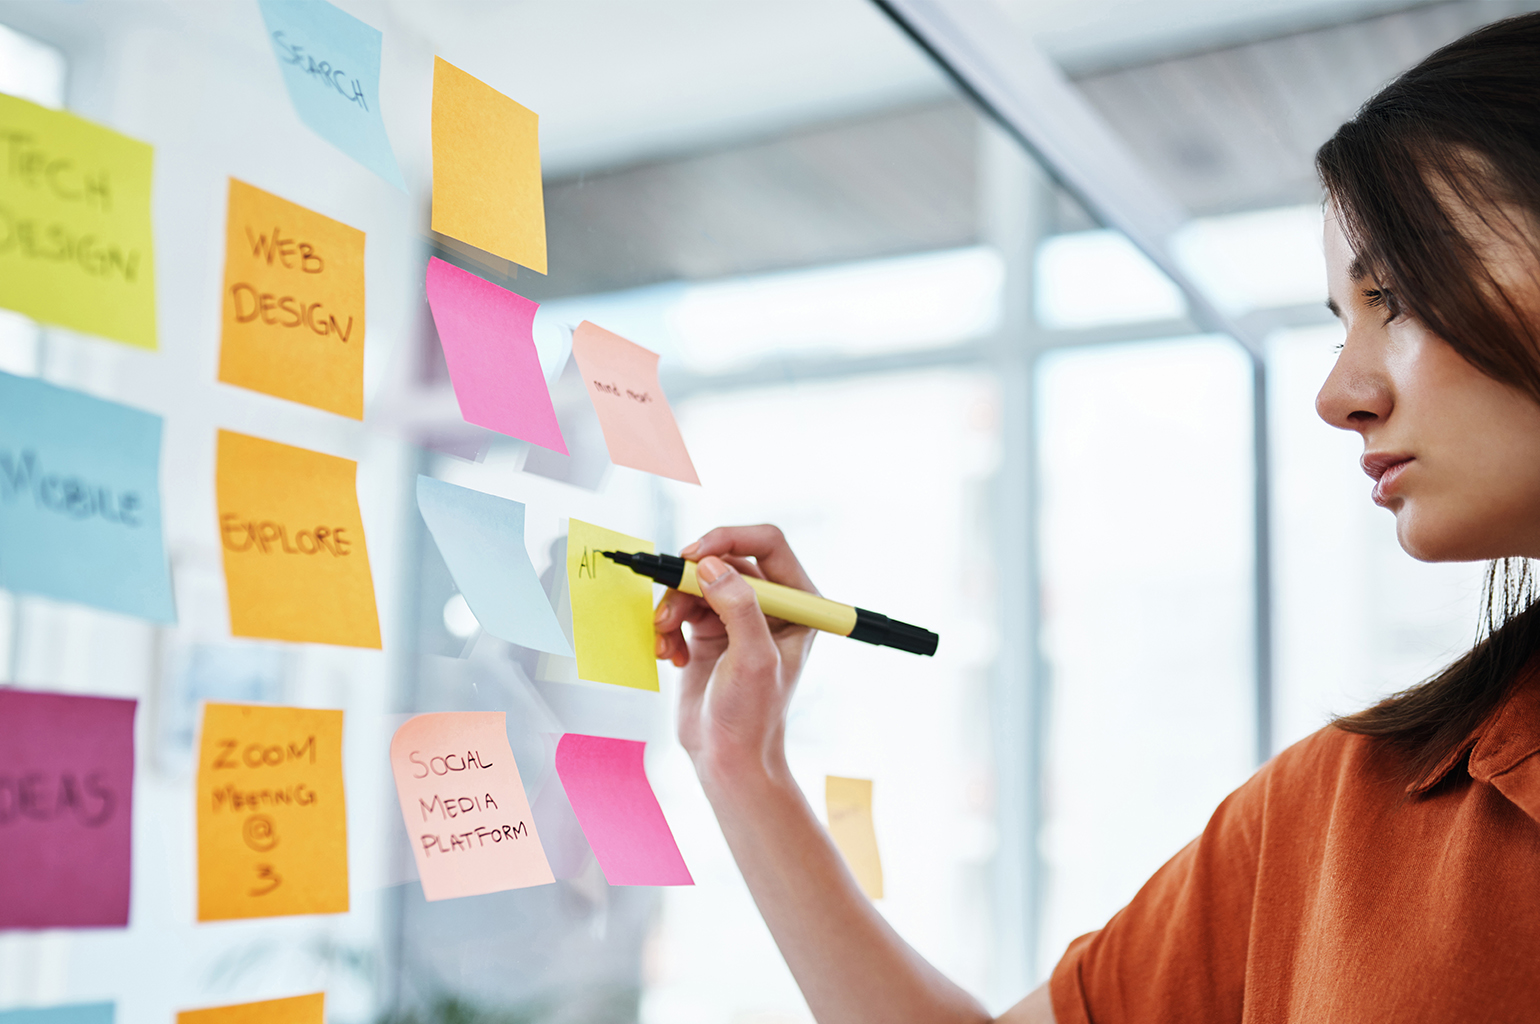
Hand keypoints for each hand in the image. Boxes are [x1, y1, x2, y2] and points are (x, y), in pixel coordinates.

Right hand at [654, 525, 818, 784]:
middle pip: (723, 561)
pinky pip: (680, 608)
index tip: (694, 554)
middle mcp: (770, 605)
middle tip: (669, 610)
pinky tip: (671, 656)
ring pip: (695, 584)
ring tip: (666, 640)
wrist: (727, 758)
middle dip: (690, 582)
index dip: (730, 539)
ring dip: (673, 607)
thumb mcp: (753, 660)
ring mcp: (737, 617)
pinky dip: (668, 627)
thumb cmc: (752, 716)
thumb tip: (710, 565)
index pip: (767, 545)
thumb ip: (738, 607)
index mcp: (799, 604)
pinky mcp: (708, 632)